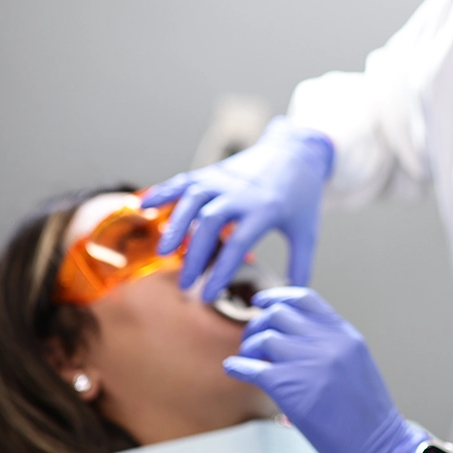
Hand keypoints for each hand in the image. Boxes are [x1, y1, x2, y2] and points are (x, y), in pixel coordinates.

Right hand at [142, 117, 333, 301]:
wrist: (296, 153)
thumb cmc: (302, 198)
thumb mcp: (307, 232)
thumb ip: (300, 267)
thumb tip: (290, 299)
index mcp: (266, 210)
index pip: (239, 244)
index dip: (221, 271)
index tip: (208, 295)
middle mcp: (241, 193)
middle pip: (211, 223)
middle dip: (196, 256)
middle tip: (186, 285)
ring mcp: (224, 180)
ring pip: (193, 200)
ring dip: (176, 226)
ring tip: (163, 254)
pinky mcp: (212, 172)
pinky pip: (184, 181)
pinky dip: (164, 192)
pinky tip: (145, 207)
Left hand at [223, 287, 425, 452]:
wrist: (379, 446)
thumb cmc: (367, 414)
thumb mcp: (357, 364)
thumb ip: (330, 346)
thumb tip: (294, 339)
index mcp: (345, 335)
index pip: (305, 300)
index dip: (278, 297)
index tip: (261, 301)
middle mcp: (327, 342)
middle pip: (278, 315)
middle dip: (259, 325)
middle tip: (253, 343)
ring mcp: (308, 363)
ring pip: (264, 339)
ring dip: (249, 348)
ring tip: (249, 361)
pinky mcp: (290, 387)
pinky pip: (252, 367)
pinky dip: (238, 366)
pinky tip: (234, 369)